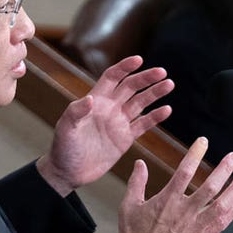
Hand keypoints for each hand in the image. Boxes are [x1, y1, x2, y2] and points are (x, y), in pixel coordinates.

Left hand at [36, 56, 173, 195]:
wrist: (69, 172)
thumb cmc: (63, 148)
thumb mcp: (66, 129)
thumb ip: (76, 112)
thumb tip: (90, 99)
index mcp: (96, 100)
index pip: (113, 77)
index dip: (125, 67)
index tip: (139, 60)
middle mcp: (109, 108)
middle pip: (131, 87)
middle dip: (146, 78)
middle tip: (162, 72)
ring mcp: (119, 122)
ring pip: (141, 103)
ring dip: (155, 93)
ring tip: (169, 84)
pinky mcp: (126, 138)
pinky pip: (144, 124)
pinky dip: (155, 117)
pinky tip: (167, 109)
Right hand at [115, 138, 232, 232]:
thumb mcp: (128, 206)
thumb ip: (136, 182)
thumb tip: (140, 163)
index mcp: (166, 201)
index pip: (184, 172)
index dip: (195, 154)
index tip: (203, 142)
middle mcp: (184, 212)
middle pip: (210, 187)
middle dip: (224, 169)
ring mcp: (195, 227)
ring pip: (221, 205)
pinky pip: (221, 224)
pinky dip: (232, 212)